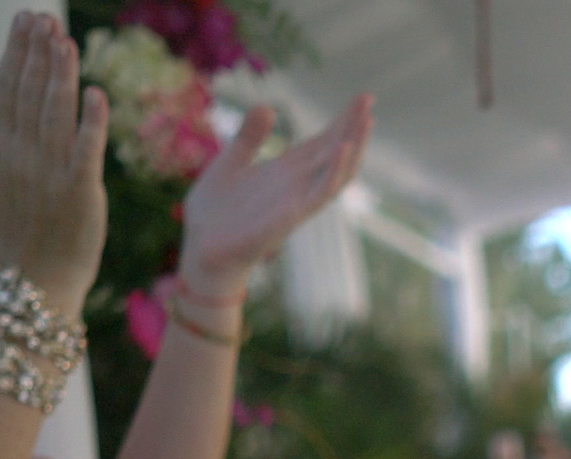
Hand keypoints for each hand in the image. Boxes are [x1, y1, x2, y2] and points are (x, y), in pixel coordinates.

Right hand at [0, 12, 108, 316]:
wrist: (35, 279)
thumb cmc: (13, 224)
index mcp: (0, 148)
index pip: (7, 89)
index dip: (17, 53)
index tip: (25, 20)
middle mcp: (22, 155)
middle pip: (29, 95)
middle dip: (36, 54)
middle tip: (42, 18)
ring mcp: (50, 173)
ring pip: (54, 115)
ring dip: (59, 77)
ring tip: (63, 41)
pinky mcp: (81, 192)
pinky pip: (85, 152)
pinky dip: (90, 123)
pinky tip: (96, 93)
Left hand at [175, 95, 372, 301]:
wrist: (201, 250)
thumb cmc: (215, 213)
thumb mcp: (228, 164)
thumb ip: (248, 138)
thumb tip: (267, 106)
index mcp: (284, 171)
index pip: (322, 142)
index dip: (342, 121)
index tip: (362, 98)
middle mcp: (297, 185)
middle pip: (335, 153)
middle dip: (353, 127)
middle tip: (369, 99)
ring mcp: (296, 201)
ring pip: (338, 173)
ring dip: (353, 147)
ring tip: (366, 120)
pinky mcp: (290, 218)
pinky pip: (319, 195)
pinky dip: (334, 171)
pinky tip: (341, 149)